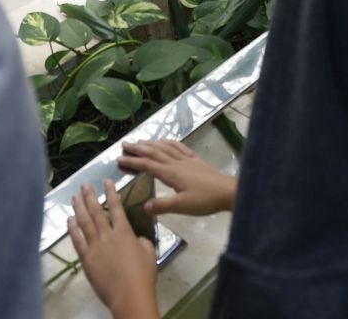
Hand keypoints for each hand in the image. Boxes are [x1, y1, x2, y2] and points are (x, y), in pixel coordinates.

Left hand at [68, 181, 158, 318]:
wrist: (129, 295)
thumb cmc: (143, 275)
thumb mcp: (149, 253)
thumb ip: (142, 241)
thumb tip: (136, 238)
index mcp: (124, 232)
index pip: (116, 207)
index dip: (111, 193)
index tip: (106, 181)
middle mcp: (107, 235)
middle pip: (96, 211)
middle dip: (90, 196)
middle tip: (84, 185)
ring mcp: (94, 246)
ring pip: (84, 222)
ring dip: (79, 208)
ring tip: (74, 197)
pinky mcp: (86, 259)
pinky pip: (77, 240)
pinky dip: (72, 228)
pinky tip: (69, 220)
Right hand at [119, 140, 237, 216]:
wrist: (228, 192)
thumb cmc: (205, 200)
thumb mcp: (182, 206)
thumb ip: (162, 205)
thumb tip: (143, 206)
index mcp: (171, 173)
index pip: (147, 165)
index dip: (133, 162)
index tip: (119, 159)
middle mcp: (177, 163)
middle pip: (154, 152)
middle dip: (138, 148)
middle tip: (124, 144)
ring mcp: (187, 160)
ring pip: (166, 148)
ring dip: (151, 143)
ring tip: (141, 140)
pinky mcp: (196, 160)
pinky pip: (180, 147)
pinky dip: (170, 143)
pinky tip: (166, 141)